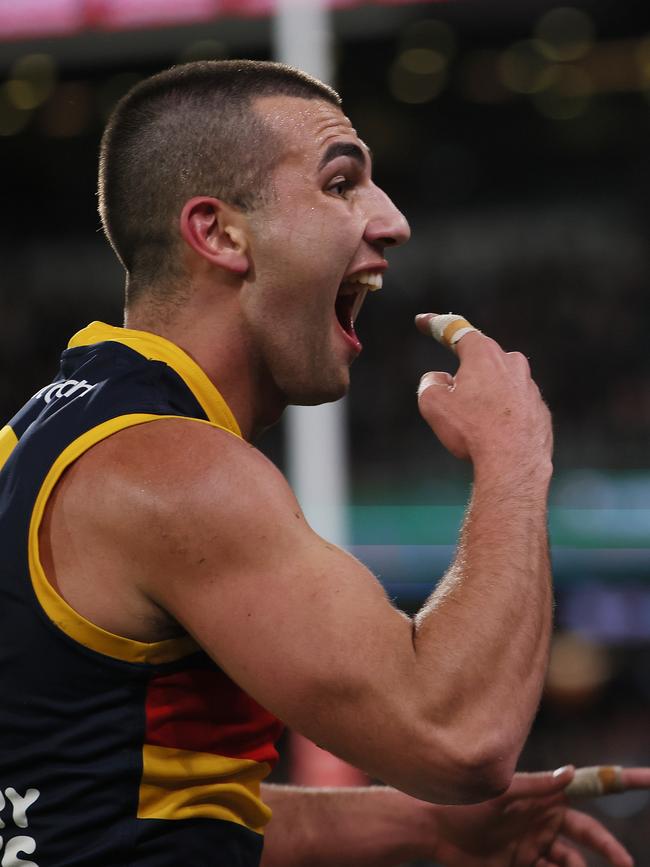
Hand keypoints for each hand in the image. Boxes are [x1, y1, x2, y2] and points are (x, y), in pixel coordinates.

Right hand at [414, 312, 551, 467]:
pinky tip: (493, 436)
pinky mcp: (539, 411)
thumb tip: (439, 379)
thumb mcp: (433, 404)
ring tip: (474, 426)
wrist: (514, 463)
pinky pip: (514, 407)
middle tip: (451, 394)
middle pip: (481, 359)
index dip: (435, 325)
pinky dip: (502, 416)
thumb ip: (430, 383)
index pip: (455, 330)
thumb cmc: (472, 430)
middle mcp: (511, 363)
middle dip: (464, 372)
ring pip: (499, 385)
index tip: (422, 322)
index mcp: (483, 355)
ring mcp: (529, 387)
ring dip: (485, 397)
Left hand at [423, 766, 642, 866]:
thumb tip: (572, 771)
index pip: (588, 790)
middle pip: (589, 836)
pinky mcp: (521, 866)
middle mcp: (544, 820)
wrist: (432, 830)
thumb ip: (536, 786)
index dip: (621, 784)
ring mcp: (534, 846)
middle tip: (627, 865)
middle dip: (612, 850)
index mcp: (544, 797)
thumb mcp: (501, 793)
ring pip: (572, 863)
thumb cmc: (465, 803)